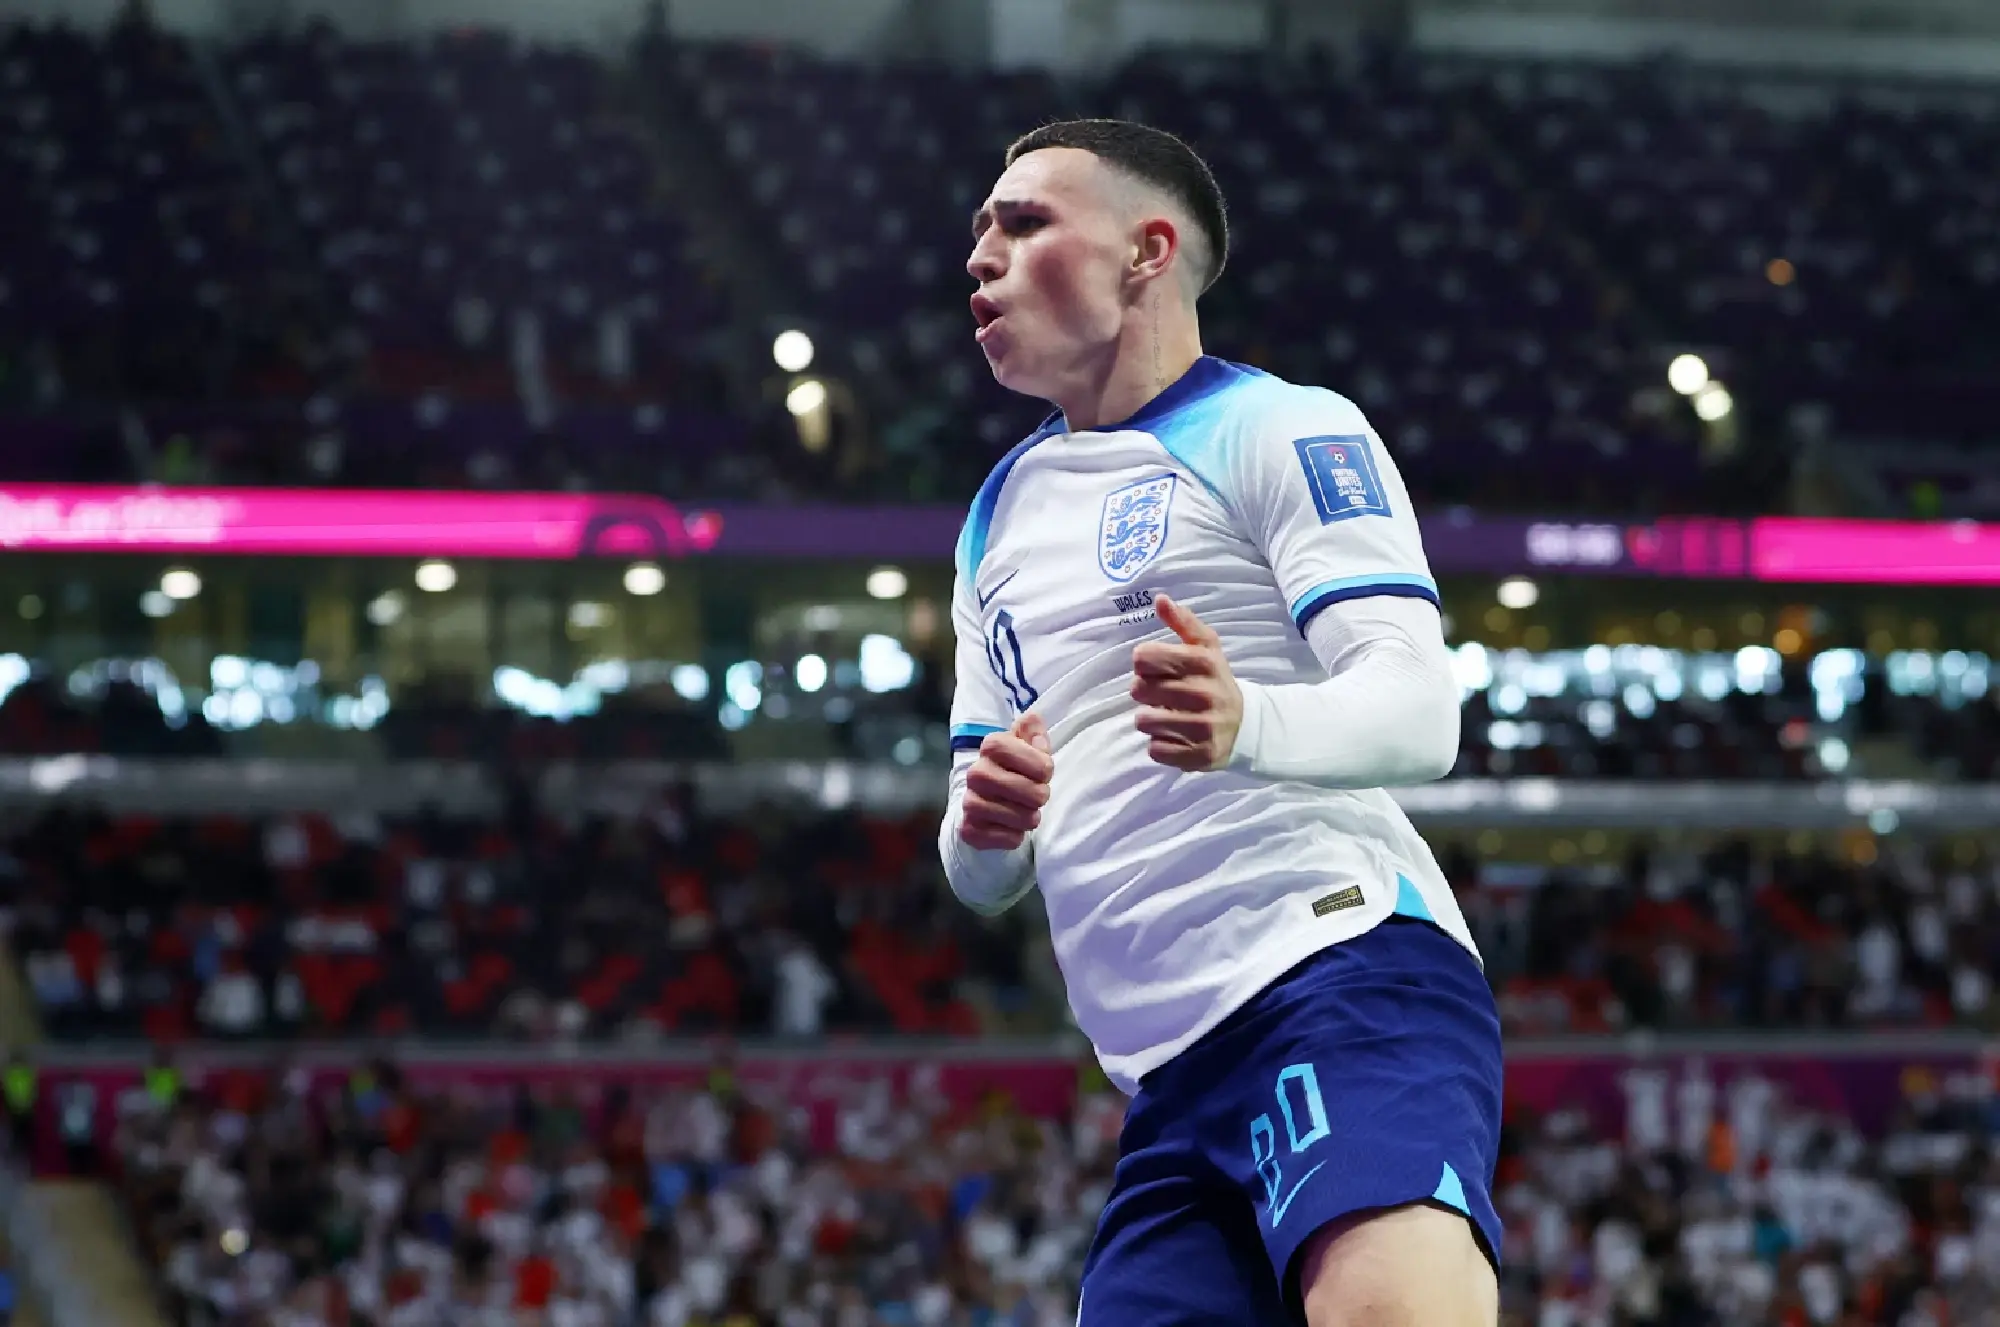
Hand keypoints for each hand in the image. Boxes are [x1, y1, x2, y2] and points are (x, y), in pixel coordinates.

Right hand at [959, 710, 1053, 850]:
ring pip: (1025, 818)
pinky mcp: (970, 830)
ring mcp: (970, 803)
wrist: (982, 800)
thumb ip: (1033, 730)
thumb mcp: (1026, 745)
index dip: (1046, 771)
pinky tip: (1009, 825)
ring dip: (1030, 817)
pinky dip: (1016, 836)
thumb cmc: (1013, 769)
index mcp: (992, 746)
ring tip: (1023, 810)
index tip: (1042, 772)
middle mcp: (976, 773)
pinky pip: (1011, 839)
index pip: (1040, 764)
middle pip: (1035, 794)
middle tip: (1034, 794)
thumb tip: (1034, 726)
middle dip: (1040, 796)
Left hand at [1132, 595, 1242, 770]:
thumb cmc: (1215, 681)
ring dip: (1150, 719)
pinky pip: (1156, 749)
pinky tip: (1176, 736)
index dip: (1143, 663)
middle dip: (1145, 692)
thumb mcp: (1205, 648)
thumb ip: (1183, 622)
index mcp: (1204, 662)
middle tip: (1162, 694)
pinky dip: (1160, 744)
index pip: (1144, 657)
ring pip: (1144, 721)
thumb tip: (1160, 599)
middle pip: (1140, 690)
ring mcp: (1203, 727)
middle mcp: (1205, 694)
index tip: (1155, 668)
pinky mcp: (1199, 755)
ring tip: (1167, 716)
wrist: (1247, 726)